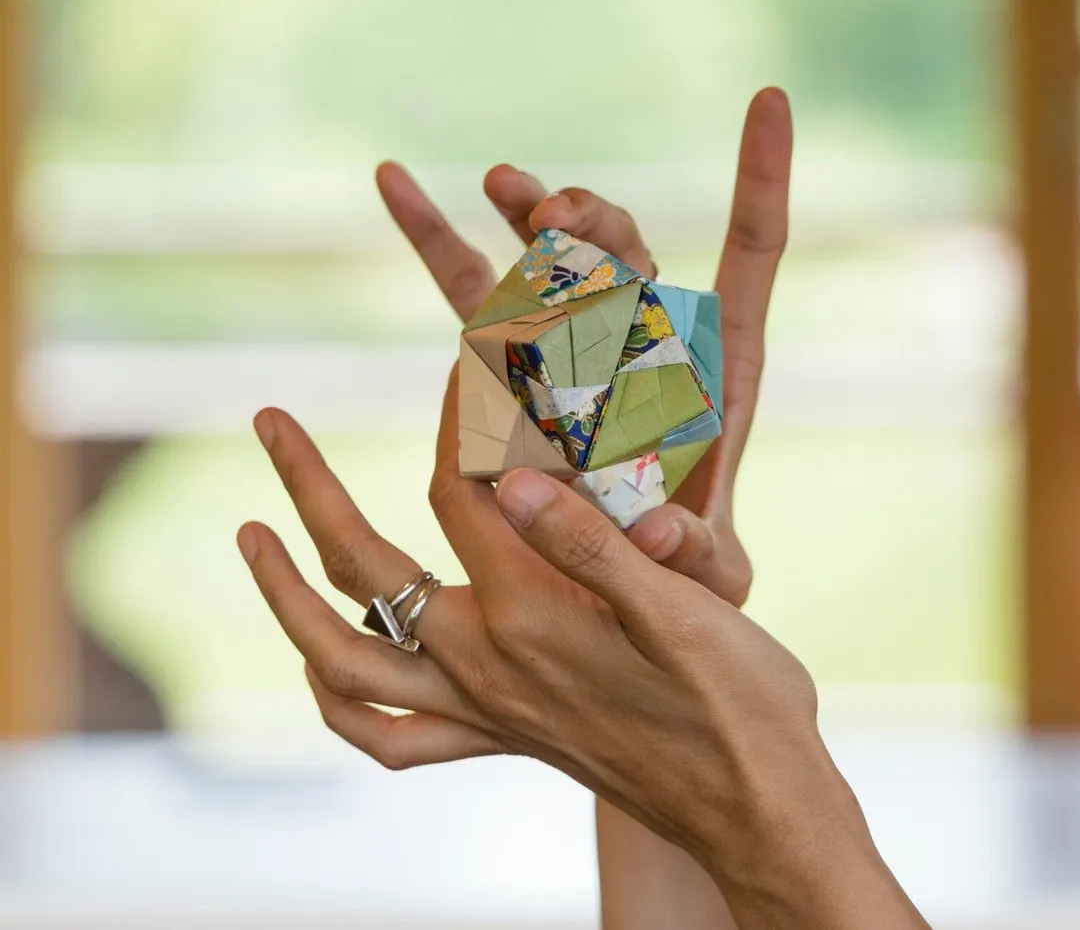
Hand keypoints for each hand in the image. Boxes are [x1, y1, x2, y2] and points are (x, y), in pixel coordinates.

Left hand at [237, 376, 887, 905]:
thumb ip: (590, 543)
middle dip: (308, 484)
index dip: (457, 409)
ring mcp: (484, 710)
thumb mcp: (684, 609)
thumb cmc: (738, 702)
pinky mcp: (500, 740)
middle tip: (267, 420)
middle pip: (363, 563)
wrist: (756, 808)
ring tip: (250, 538)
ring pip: (341, 658)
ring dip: (281, 596)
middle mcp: (486, 667)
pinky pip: (388, 733)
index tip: (466, 345)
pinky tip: (321, 662)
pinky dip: (338, 696)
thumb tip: (512, 477)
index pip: (463, 488)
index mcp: (530, 617)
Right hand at [375, 87, 791, 606]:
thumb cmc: (695, 596)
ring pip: (556, 258)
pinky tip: (394, 183)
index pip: (749, 258)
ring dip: (530, 216)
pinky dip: (442, 241)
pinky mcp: (514, 369)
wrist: (641, 617)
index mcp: (715, 377)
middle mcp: (650, 345)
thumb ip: (695, 559)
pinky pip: (475, 296)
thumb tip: (663, 533)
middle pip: (635, 253)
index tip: (768, 100)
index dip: (760, 181)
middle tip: (563, 209)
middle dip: (603, 219)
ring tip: (507, 184)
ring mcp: (578, 349)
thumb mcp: (710, 581)